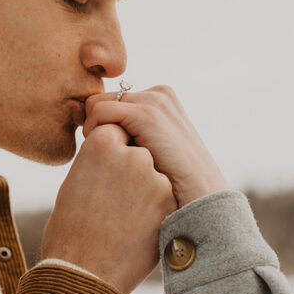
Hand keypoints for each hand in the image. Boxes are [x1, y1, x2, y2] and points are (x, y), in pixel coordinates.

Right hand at [41, 124, 176, 293]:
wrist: (84, 274)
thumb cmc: (70, 229)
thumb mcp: (77, 180)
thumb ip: (102, 159)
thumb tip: (122, 150)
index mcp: (102, 144)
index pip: (115, 132)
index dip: (109, 155)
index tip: (100, 177)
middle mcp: (133, 155)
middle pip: (137, 150)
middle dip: (129, 169)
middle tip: (110, 199)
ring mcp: (155, 179)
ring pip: (153, 173)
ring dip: (143, 188)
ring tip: (120, 216)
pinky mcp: (169, 202)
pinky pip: (163, 195)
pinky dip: (154, 207)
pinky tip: (134, 226)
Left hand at [83, 86, 227, 206]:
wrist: (200, 198)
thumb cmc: (174, 185)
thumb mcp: (152, 151)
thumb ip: (131, 133)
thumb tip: (92, 125)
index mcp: (161, 100)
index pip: (112, 102)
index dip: (101, 127)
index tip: (106, 154)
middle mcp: (158, 94)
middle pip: (101, 101)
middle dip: (96, 127)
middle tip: (104, 159)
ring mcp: (154, 101)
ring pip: (96, 105)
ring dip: (94, 131)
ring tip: (107, 160)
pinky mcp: (146, 114)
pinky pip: (99, 112)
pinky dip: (95, 135)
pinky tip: (107, 159)